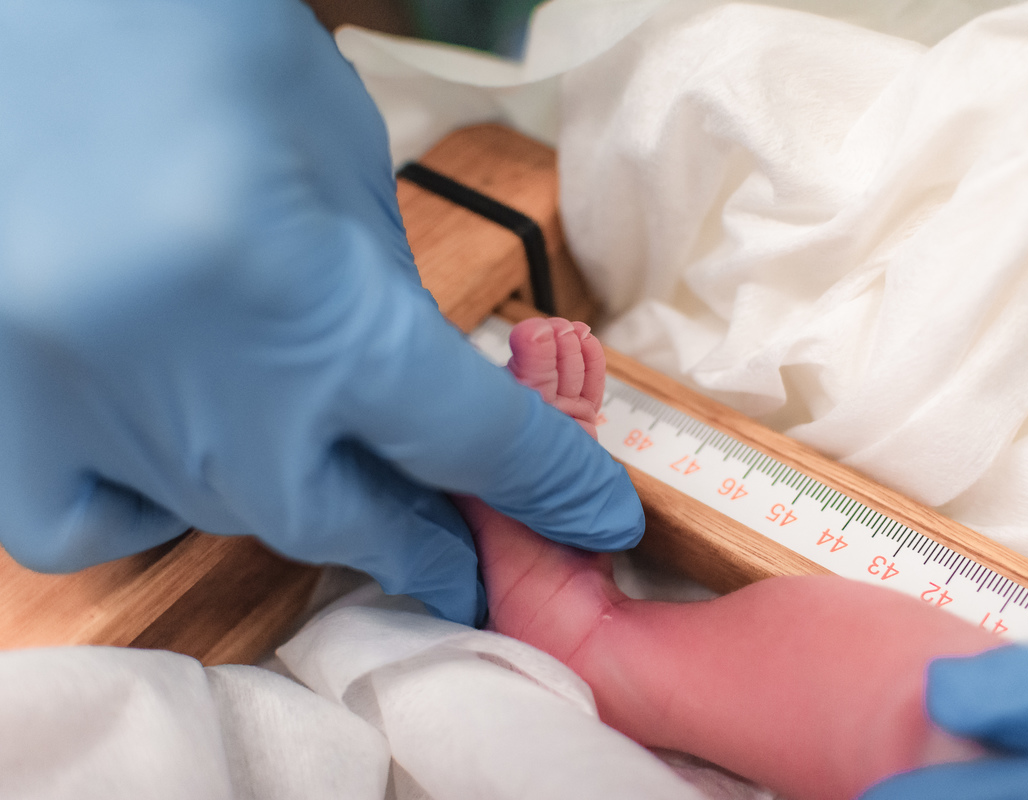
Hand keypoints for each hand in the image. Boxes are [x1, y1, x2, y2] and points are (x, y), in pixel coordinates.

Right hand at [0, 0, 642, 625]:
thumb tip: (423, 400)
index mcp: (318, 307)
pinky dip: (148, 511)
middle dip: (424, 543)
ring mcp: (86, 412)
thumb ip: (388, 301)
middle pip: (350, 516)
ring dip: (304, 505)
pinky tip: (177, 461)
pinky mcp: (1, 407)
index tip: (592, 516)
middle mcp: (205, 390)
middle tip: (466, 560)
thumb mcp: (345, 166)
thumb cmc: (210, 49)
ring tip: (338, 486)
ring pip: (230, 516)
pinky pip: (88, 526)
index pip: (472, 438)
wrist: (29, 0)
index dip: (548, 485)